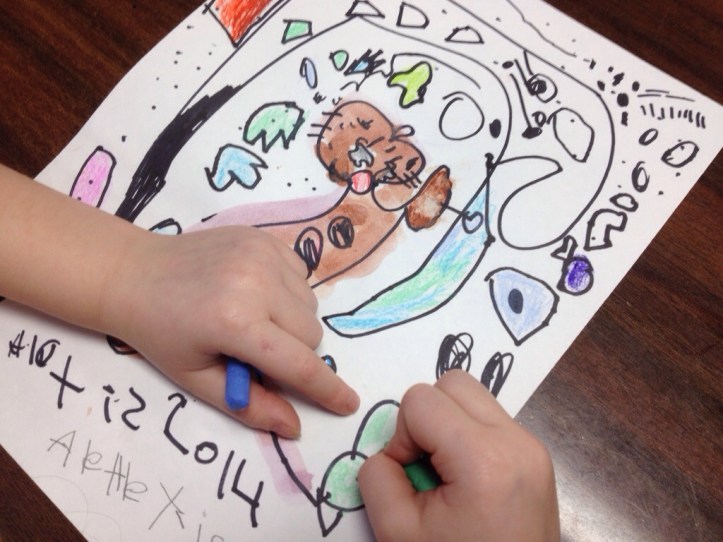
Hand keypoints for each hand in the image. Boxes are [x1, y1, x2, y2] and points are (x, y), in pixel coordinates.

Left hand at [104, 225, 359, 437]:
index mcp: (235, 322)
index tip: (348, 404)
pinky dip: (288, 293)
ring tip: (254, 318)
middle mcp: (256, 283)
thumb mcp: (196, 377)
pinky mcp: (264, 238)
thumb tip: (293, 427)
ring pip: (310, 306)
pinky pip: (302, 277)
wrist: (135, 272)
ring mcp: (263, 255)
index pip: (299, 364)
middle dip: (295, 354)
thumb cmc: (161, 332)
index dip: (326, 389)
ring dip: (293, 323)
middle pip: (311, 335)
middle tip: (258, 352)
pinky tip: (255, 292)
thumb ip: (248, 404)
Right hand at [358, 370, 559, 541]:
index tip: (409, 478)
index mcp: (484, 459)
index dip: (401, 435)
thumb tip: (390, 451)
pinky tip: (468, 482)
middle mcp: (517, 441)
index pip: (422, 400)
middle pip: (453, 383)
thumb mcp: (397, 531)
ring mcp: (533, 448)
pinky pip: (491, 420)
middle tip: (426, 467)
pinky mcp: (538, 458)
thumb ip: (377, 476)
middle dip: (427, 417)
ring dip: (448, 425)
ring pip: (474, 397)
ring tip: (447, 474)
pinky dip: (469, 438)